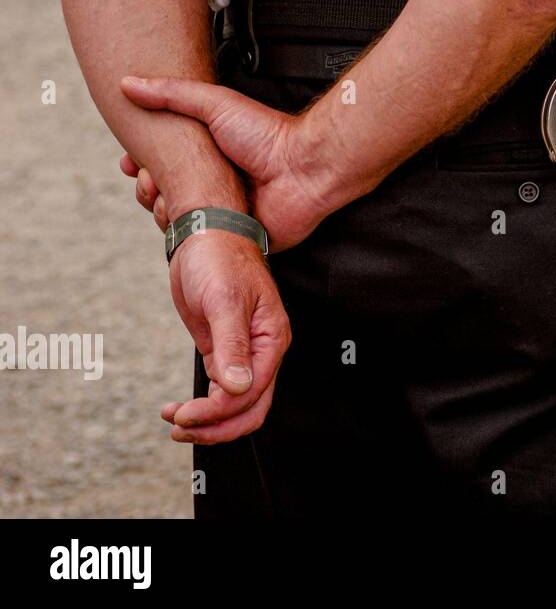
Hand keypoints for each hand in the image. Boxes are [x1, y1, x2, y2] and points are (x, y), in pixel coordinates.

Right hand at [121, 76, 333, 250]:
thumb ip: (172, 94)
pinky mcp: (234, 236)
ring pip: (177, 219)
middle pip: (164, 192)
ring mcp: (224, 210)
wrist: (304, 168)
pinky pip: (201, 242)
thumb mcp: (216, 104)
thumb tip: (127, 83)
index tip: (128, 162)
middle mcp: (214, 183)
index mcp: (209, 155)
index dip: (141, 165)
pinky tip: (188, 218)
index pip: (163, 163)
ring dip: (162, 210)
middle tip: (149, 179)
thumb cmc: (269, 135)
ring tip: (168, 196)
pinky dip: (188, 233)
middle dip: (147, 187)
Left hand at [163, 230, 290, 443]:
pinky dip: (201, 405)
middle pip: (250, 407)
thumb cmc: (220, 260)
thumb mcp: (224, 302)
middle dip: (217, 427)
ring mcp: (244, 353)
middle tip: (181, 429)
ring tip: (174, 422)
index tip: (186, 415)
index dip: (219, 412)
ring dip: (208, 421)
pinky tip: (177, 408)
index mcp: (272, 339)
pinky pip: (220, 391)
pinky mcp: (223, 351)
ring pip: (235, 404)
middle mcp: (263, 351)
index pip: (253, 393)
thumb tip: (238, 389)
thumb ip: (233, 347)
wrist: (205, 236)